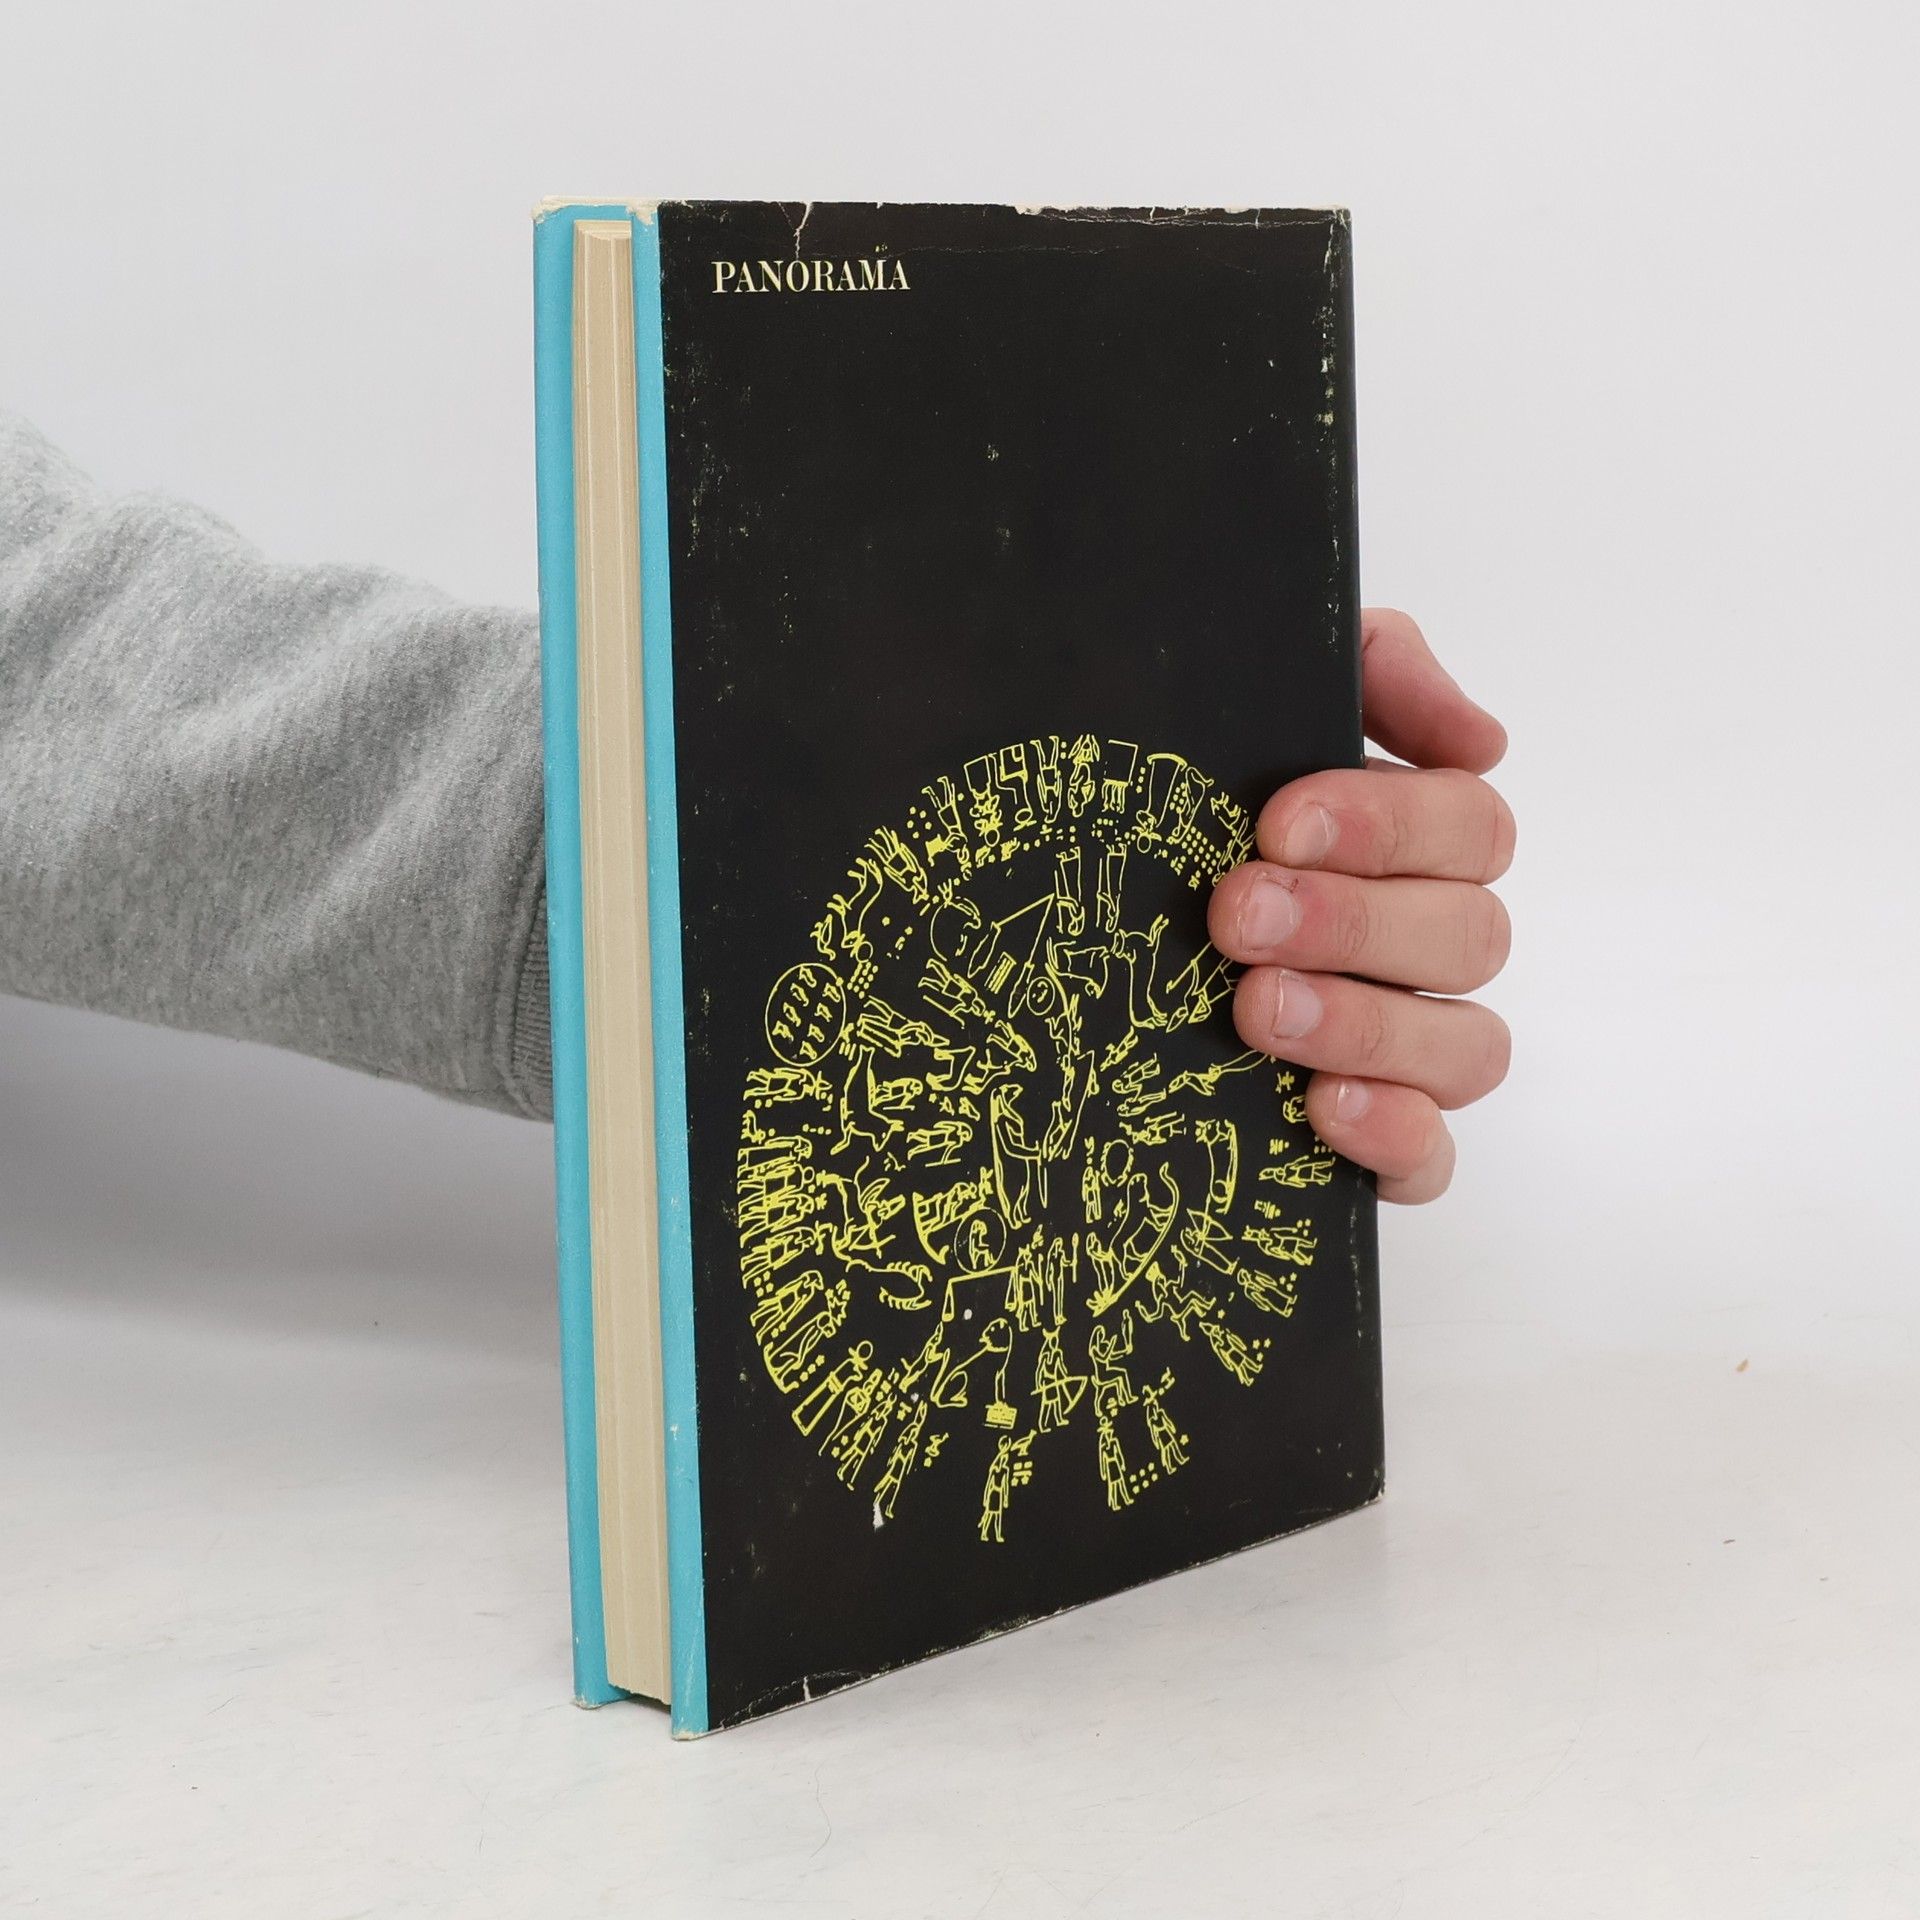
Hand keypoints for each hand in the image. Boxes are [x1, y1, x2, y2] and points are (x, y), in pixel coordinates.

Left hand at [1207, 609, 1513, 1203]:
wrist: (1057, 920)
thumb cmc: (1171, 803)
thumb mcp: (1249, 698)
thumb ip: (1372, 668)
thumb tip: (1479, 737)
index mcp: (1409, 843)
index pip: (1469, 827)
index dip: (1392, 825)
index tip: (1280, 823)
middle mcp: (1421, 945)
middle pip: (1469, 936)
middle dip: (1354, 923)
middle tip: (1237, 915)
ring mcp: (1405, 1048)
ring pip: (1466, 1048)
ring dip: (1368, 1024)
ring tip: (1257, 1011)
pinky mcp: (1371, 1140)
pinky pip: (1431, 1160)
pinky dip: (1397, 1138)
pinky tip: (1323, 1107)